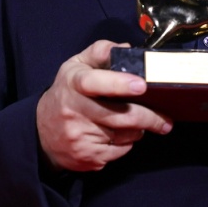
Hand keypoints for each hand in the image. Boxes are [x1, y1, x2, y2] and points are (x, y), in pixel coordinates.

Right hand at [36, 39, 172, 171]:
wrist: (41, 132)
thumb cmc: (67, 93)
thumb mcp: (76, 66)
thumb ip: (100, 52)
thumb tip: (128, 49)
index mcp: (73, 83)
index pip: (94, 83)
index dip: (119, 83)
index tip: (142, 85)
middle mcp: (74, 111)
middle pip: (120, 116)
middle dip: (149, 117)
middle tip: (166, 119)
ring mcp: (80, 137)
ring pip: (125, 135)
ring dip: (139, 129)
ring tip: (140, 122)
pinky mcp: (88, 157)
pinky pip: (120, 151)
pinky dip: (127, 143)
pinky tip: (122, 135)